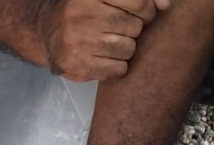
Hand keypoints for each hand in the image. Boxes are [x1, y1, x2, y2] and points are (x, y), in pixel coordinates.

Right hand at [38, 0, 170, 80]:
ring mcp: (79, 43)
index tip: (137, 13)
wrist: (47, 32)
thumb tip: (166, 5)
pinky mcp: (78, 67)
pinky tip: (102, 58)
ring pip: (128, 49)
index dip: (145, 9)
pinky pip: (118, 69)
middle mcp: (83, 16)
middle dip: (132, 30)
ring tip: (108, 44)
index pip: (139, 2)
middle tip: (117, 30)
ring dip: (124, 49)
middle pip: (135, 27)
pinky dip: (115, 66)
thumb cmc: (85, 10)